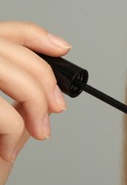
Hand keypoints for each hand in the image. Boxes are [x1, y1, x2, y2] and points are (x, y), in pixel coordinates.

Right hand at [0, 21, 69, 184]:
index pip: (5, 33)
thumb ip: (19, 104)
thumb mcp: (1, 128)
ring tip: (40, 131)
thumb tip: (48, 91)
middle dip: (44, 78)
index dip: (36, 35)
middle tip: (57, 107)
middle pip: (10, 49)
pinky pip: (1, 110)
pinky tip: (8, 151)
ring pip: (9, 73)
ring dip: (35, 103)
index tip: (63, 48)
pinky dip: (14, 130)